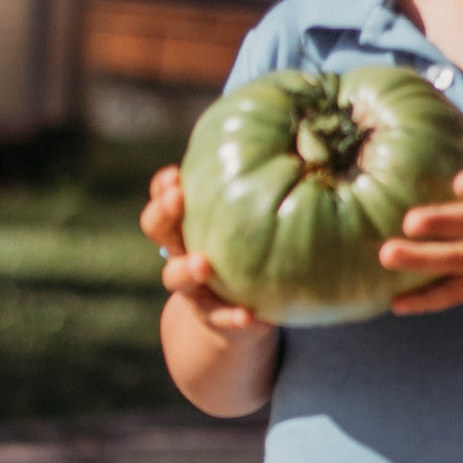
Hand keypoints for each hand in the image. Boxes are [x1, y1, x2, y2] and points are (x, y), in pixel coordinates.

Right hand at [144, 161, 277, 341]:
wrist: (236, 317)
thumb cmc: (244, 255)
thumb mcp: (243, 225)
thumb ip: (257, 193)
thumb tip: (305, 144)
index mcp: (186, 225)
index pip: (163, 199)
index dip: (163, 187)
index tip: (176, 175)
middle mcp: (180, 252)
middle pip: (156, 229)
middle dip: (162, 213)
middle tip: (177, 198)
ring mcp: (193, 287)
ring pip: (174, 277)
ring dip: (186, 269)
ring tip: (203, 264)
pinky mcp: (214, 318)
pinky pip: (219, 319)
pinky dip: (231, 317)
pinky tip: (249, 316)